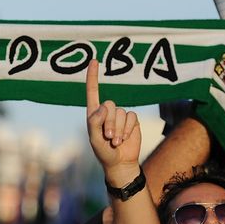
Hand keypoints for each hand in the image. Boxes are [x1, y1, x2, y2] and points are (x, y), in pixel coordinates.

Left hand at [86, 60, 141, 178]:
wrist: (120, 162)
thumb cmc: (103, 152)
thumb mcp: (94, 139)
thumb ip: (95, 123)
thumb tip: (103, 107)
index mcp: (94, 113)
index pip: (93, 91)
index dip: (93, 76)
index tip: (94, 60)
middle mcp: (107, 112)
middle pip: (109, 105)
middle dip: (109, 123)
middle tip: (108, 138)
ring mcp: (120, 115)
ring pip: (121, 113)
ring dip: (118, 130)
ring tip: (115, 142)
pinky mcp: (132, 120)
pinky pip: (131, 117)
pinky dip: (127, 129)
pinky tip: (124, 139)